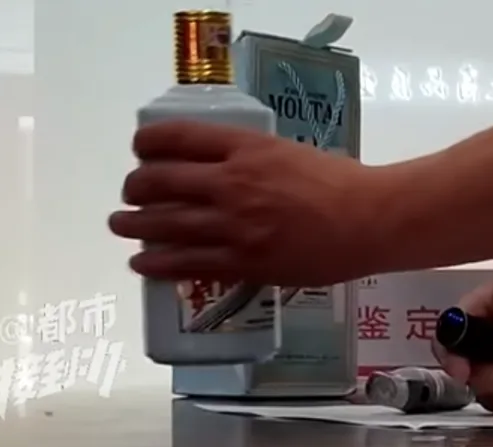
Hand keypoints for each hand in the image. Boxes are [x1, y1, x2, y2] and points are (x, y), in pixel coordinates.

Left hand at [108, 120, 391, 284]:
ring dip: (134, 224)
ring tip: (122, 225)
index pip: (175, 137)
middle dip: (135, 187)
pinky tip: (142, 262)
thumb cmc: (342, 183)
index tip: (141, 152)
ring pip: (164, 223)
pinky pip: (186, 263)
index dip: (147, 145)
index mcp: (245, 148)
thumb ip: (254, 158)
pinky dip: (156, 262)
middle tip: (131, 194)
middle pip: (159, 181)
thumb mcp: (290, 152)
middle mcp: (231, 183)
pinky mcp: (243, 262)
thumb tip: (227, 170)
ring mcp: (234, 225)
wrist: (370, 220)